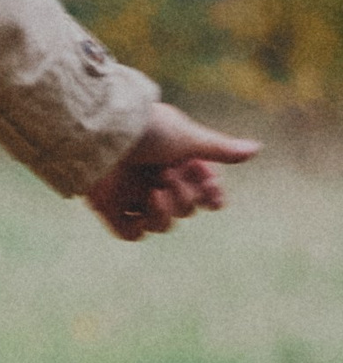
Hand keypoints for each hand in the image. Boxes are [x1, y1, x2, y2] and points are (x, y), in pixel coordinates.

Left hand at [83, 101, 257, 241]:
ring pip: (162, 224)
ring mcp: (132, 195)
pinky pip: (131, 233)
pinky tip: (143, 208)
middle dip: (185, 197)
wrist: (104, 133)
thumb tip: (257, 149)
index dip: (210, 195)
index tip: (211, 190)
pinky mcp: (109, 208)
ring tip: (154, 191)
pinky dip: (140, 227)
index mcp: (176, 161)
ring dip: (166, 212)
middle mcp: (155, 178)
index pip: (203, 189)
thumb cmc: (148, 129)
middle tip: (169, 176)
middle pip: (186, 208)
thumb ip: (220, 149)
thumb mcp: (189, 139)